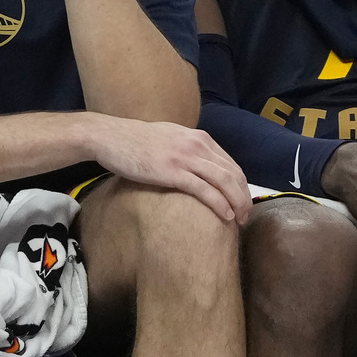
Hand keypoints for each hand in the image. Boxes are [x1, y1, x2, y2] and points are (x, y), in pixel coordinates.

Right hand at [89, 118, 251, 223]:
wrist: (108, 136)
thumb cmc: (135, 141)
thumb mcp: (170, 137)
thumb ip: (187, 148)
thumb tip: (198, 165)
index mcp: (200, 138)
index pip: (231, 164)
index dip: (241, 185)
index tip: (243, 201)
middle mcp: (197, 145)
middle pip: (233, 174)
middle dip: (244, 197)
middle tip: (247, 216)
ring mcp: (185, 157)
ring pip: (224, 182)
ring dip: (237, 203)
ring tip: (241, 220)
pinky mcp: (172, 171)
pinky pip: (204, 189)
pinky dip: (219, 203)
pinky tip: (226, 216)